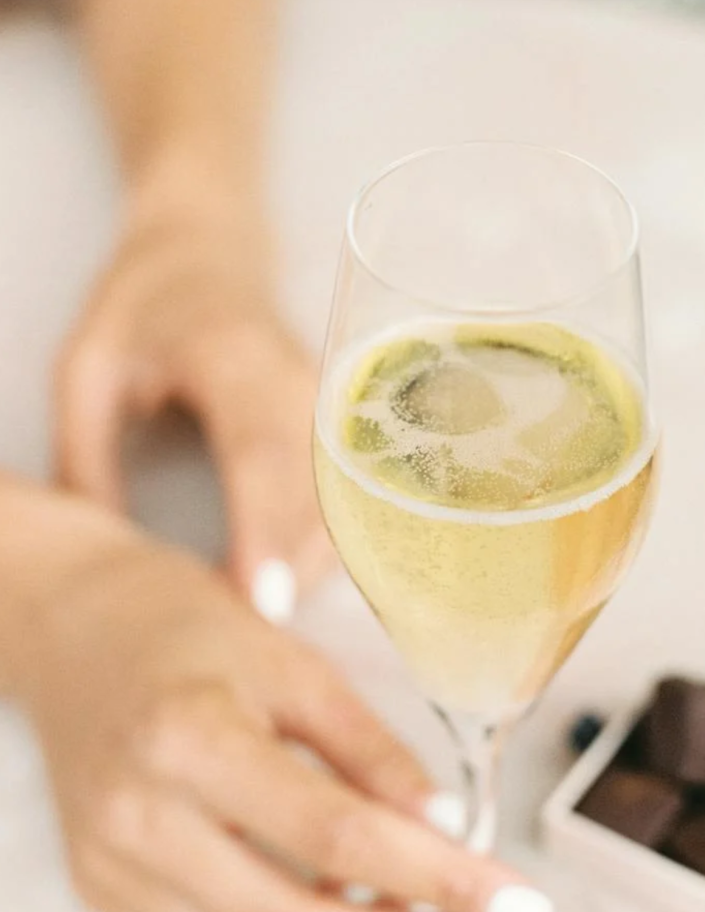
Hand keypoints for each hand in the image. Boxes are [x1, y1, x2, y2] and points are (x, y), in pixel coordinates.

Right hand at [18, 534, 546, 911]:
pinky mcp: (102, 892)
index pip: (335, 834)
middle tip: (470, 898)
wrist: (82, 631)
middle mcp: (139, 819)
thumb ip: (368, 750)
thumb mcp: (293, 667)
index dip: (434, 873)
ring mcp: (111, 869)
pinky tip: (329, 890)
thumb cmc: (190, 632)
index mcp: (192, 739)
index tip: (505, 892)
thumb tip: (444, 821)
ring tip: (404, 886)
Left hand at [54, 201, 331, 609]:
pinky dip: (316, 543)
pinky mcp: (342, 422)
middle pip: (318, 492)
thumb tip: (108, 558)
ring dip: (304, 565)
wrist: (210, 251)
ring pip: (341, 503)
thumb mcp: (86, 368)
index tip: (260, 601)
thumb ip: (88, 458)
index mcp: (236, 357)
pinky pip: (343, 495)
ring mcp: (333, 403)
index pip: (265, 452)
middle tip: (237, 635)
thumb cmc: (145, 302)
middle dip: (289, 571)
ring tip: (249, 612)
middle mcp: (302, 382)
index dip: (267, 529)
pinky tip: (279, 575)